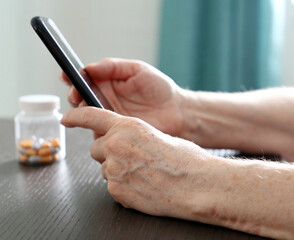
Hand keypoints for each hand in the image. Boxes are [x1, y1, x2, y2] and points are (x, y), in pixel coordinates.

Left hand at [61, 107, 215, 217]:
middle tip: (131, 158)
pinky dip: (123, 186)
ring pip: (105, 168)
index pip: (92, 117)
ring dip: (117, 170)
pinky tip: (143, 186)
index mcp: (128, 127)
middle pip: (97, 148)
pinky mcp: (116, 191)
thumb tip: (130, 143)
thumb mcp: (160, 136)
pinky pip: (112, 186)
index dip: (76, 116)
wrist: (195, 185)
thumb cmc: (185, 160)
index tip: (67, 118)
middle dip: (108, 152)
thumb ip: (136, 137)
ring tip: (143, 174)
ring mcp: (114, 169)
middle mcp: (116, 145)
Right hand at [62, 58, 184, 136]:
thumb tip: (88, 67)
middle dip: (74, 96)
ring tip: (90, 109)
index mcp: (107, 83)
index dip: (72, 77)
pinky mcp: (115, 133)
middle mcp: (105, 100)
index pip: (83, 79)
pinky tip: (101, 125)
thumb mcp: (137, 70)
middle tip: (77, 95)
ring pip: (86, 117)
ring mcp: (109, 117)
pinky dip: (96, 130)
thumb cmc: (160, 88)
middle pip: (80, 99)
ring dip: (83, 113)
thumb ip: (112, 67)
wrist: (177, 112)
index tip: (67, 76)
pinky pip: (99, 133)